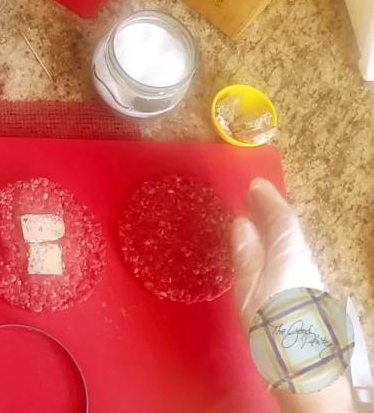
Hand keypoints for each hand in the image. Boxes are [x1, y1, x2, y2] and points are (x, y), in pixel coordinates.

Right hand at [231, 178, 354, 412]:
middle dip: (271, 210)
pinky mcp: (306, 290)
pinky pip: (292, 255)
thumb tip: (241, 223)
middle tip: (252, 197)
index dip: (267, 199)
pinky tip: (267, 250)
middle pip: (289, 228)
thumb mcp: (248, 287)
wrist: (301, 365)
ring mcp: (308, 275)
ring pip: (292, 242)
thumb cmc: (269, 324)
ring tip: (255, 219)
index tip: (254, 185)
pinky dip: (278, 243)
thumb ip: (246, 253)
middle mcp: (303, 259)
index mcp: (288, 253)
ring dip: (275, 227)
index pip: (281, 217)